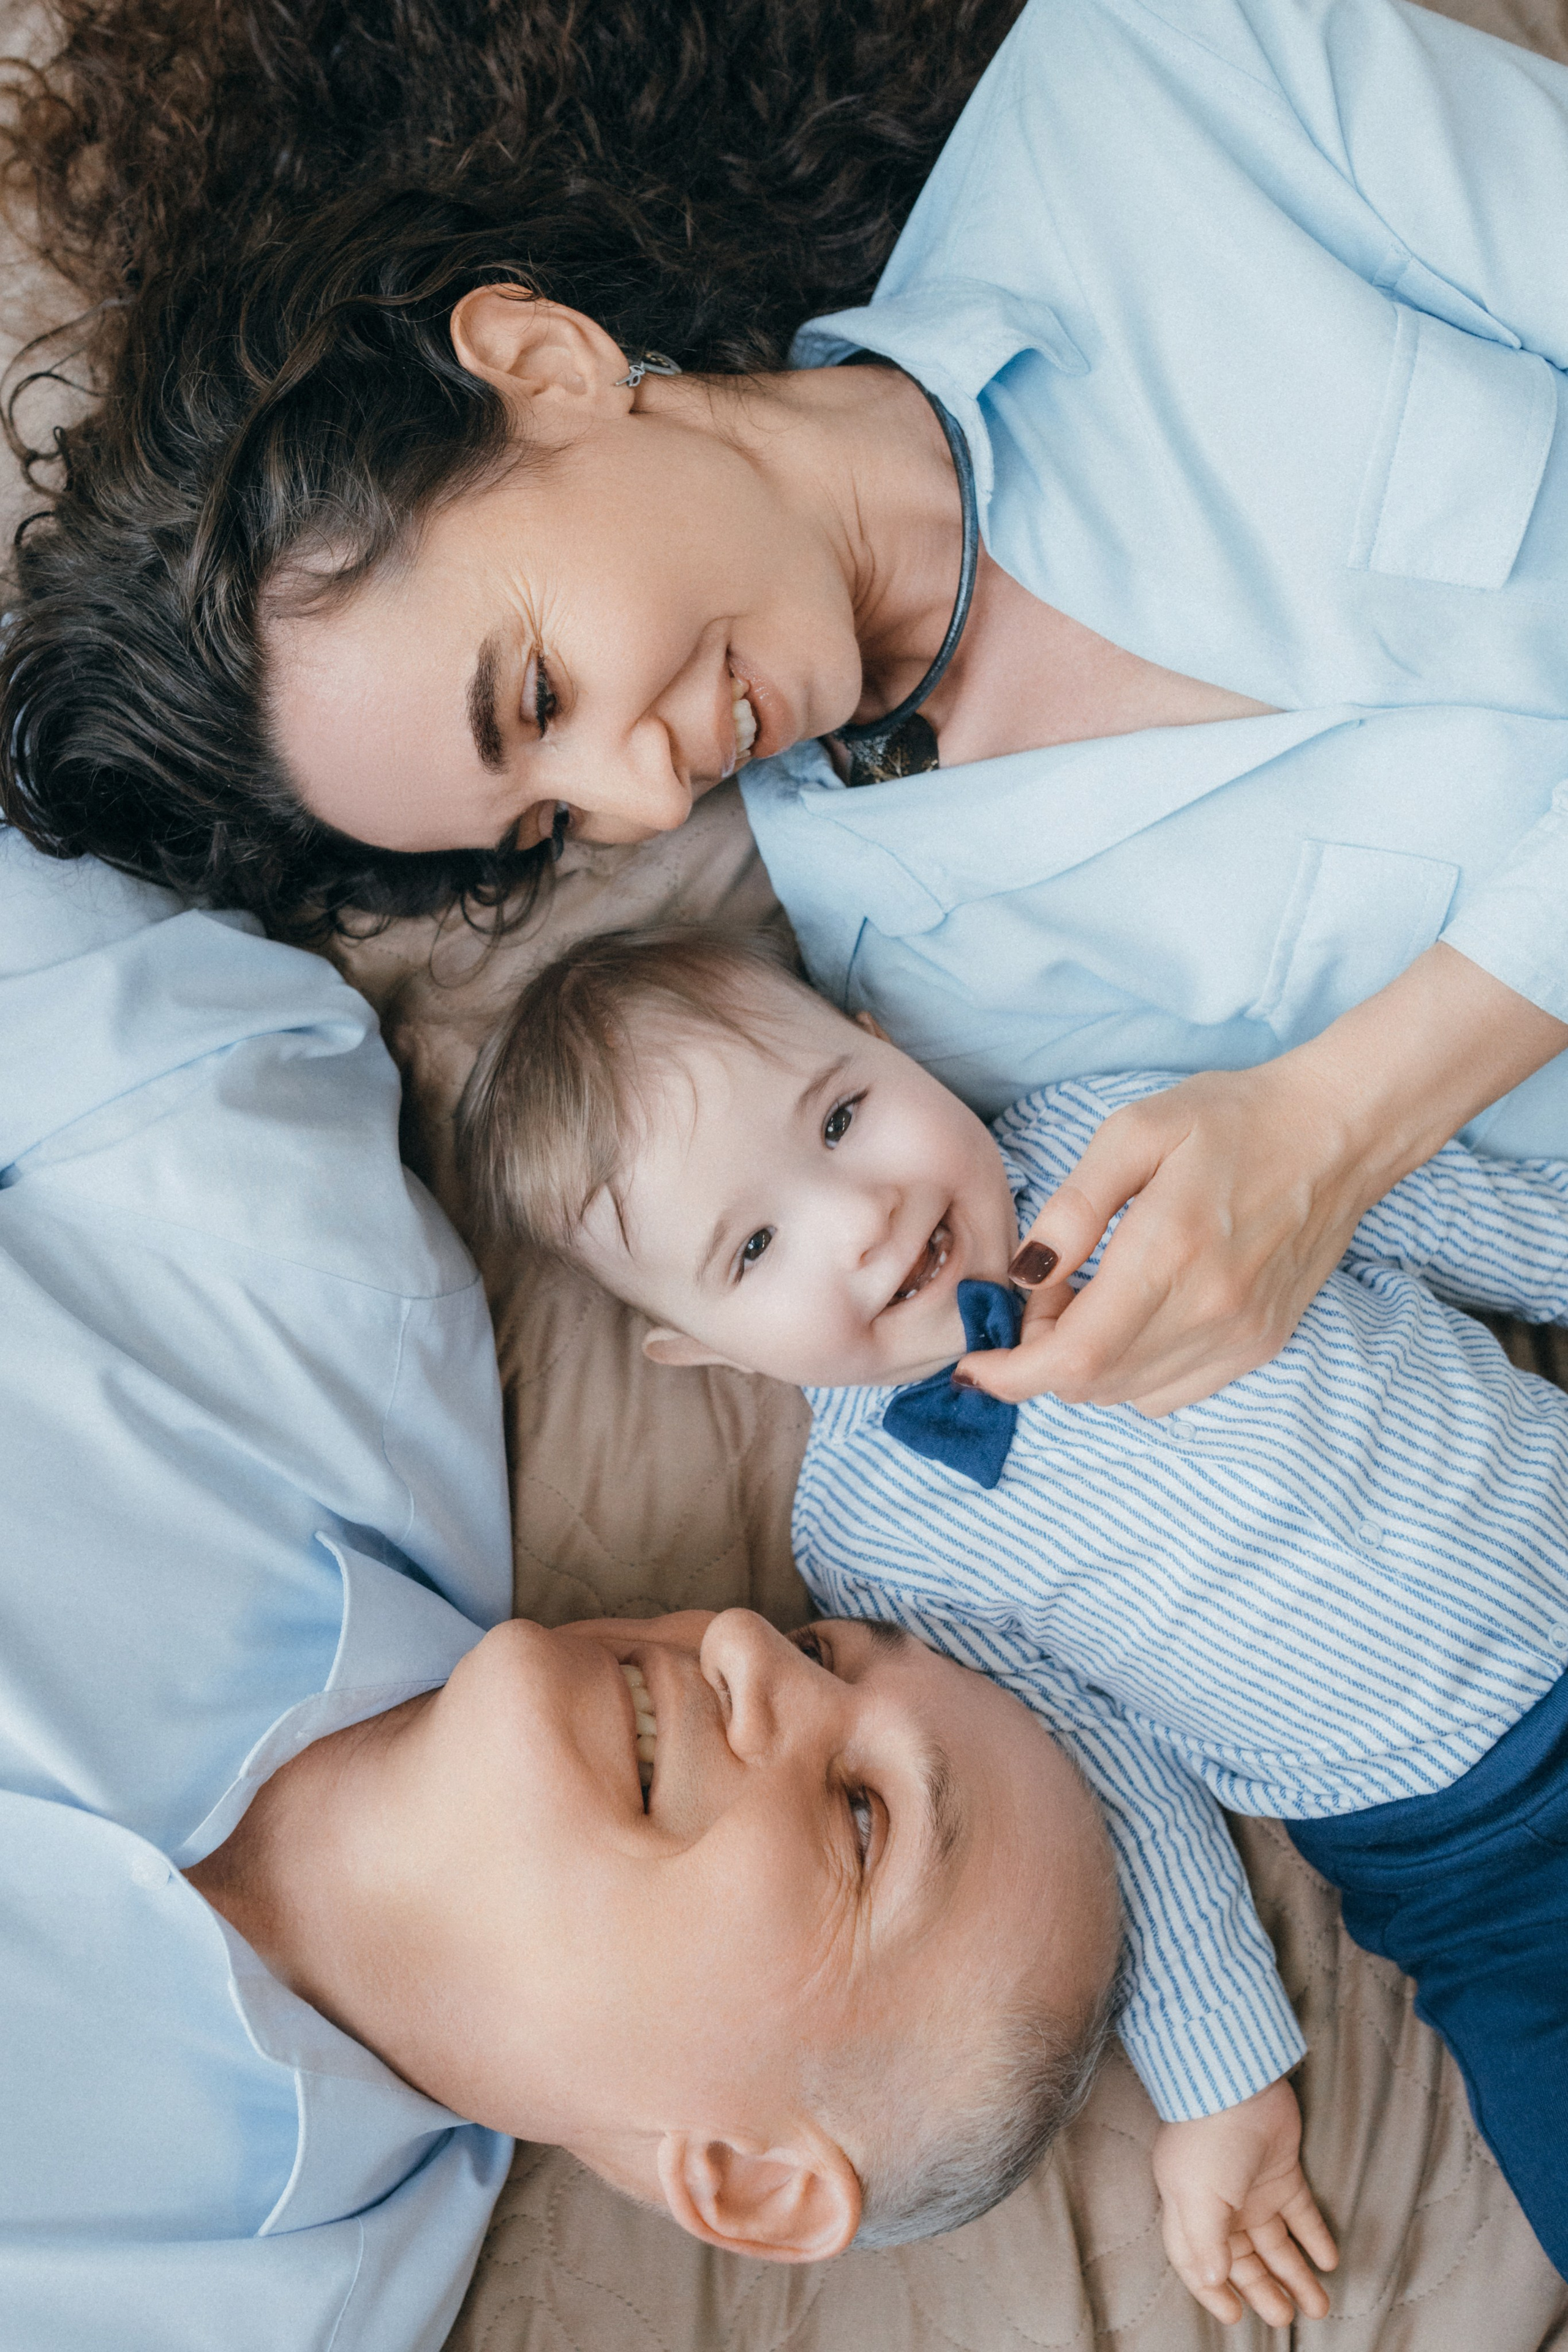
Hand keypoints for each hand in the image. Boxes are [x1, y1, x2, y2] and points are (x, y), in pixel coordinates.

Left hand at [956, 946, 1567, 1414]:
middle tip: (1048, 1291)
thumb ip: (1072, 1209)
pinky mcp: (1262, 1345)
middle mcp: (1209, 1311)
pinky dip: (1133, 1373)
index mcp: (1169, 1254)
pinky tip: (1136, 1316)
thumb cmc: (1230, 1120)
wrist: (1337, 1132)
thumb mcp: (1134, 1134)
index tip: (975, 1365)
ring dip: (1087, 1365)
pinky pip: (1173, 1393)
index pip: (1075, 1357)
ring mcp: (1241, 1337)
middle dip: (1044, 1356)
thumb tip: (1024, 1276)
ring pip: (1129, 1394)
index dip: (1013, 1375)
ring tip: (1093, 1295)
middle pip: (1094, 1383)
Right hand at [1152, 2079, 1336, 2326]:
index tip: (1236, 2317)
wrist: (1237, 2082)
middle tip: (1286, 2318)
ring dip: (1296, 2275)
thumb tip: (1215, 2279)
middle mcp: (1222, 2205)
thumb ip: (1204, 2243)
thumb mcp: (1197, 2196)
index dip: (1213, 2292)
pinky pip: (1302, 2214)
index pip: (1198, 2263)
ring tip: (1319, 2306)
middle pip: (1243, 2260)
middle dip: (1264, 2292)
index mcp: (1190, 2211)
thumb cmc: (1207, 2139)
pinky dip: (1316, 2239)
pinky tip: (1330, 2261)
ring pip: (1276, 2244)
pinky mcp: (1282, 2173)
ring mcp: (1254, 2189)